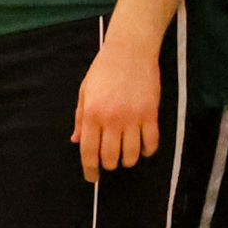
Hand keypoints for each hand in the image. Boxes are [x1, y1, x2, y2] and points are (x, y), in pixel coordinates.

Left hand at [75, 28, 162, 174]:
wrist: (130, 50)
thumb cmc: (103, 69)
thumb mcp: (85, 92)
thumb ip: (80, 119)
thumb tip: (76, 141)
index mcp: (92, 114)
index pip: (89, 152)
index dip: (90, 170)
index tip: (91, 178)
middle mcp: (112, 119)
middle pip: (110, 158)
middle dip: (109, 165)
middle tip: (109, 161)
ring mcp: (133, 118)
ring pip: (131, 155)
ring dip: (127, 160)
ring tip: (125, 155)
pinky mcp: (151, 114)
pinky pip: (151, 143)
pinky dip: (147, 151)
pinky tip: (142, 149)